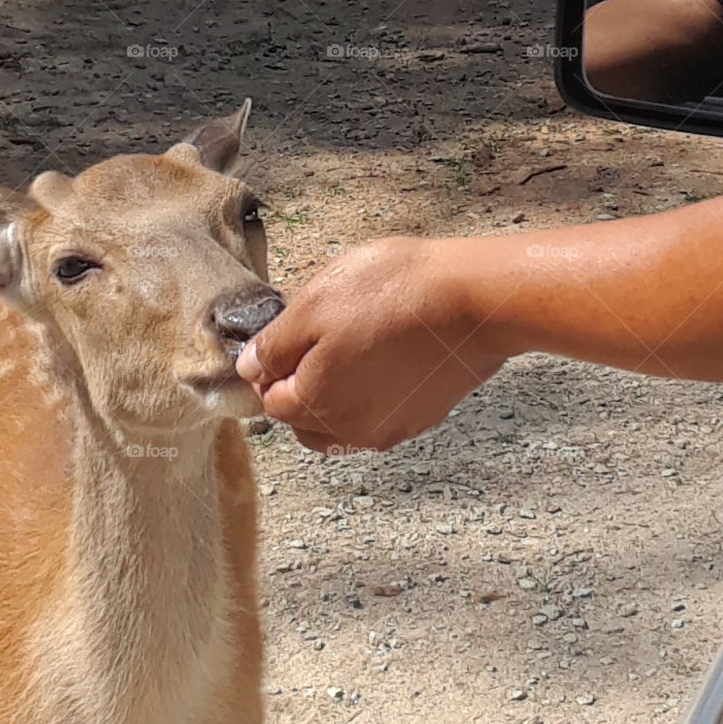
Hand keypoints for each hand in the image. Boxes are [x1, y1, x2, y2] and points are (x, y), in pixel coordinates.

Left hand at [236, 237, 508, 451]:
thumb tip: (248, 369)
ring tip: (350, 349)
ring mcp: (392, 428)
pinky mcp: (424, 416)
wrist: (473, 301)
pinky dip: (374, 394)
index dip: (269, 369)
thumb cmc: (393, 293)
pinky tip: (385, 357)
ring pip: (345, 423)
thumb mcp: (315, 303)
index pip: (270, 401)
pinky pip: (383, 415)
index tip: (283, 338)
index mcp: (316, 404)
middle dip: (300, 389)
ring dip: (337, 396)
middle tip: (315, 341)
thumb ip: (274, 345)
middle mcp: (352, 430)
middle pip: (306, 421)